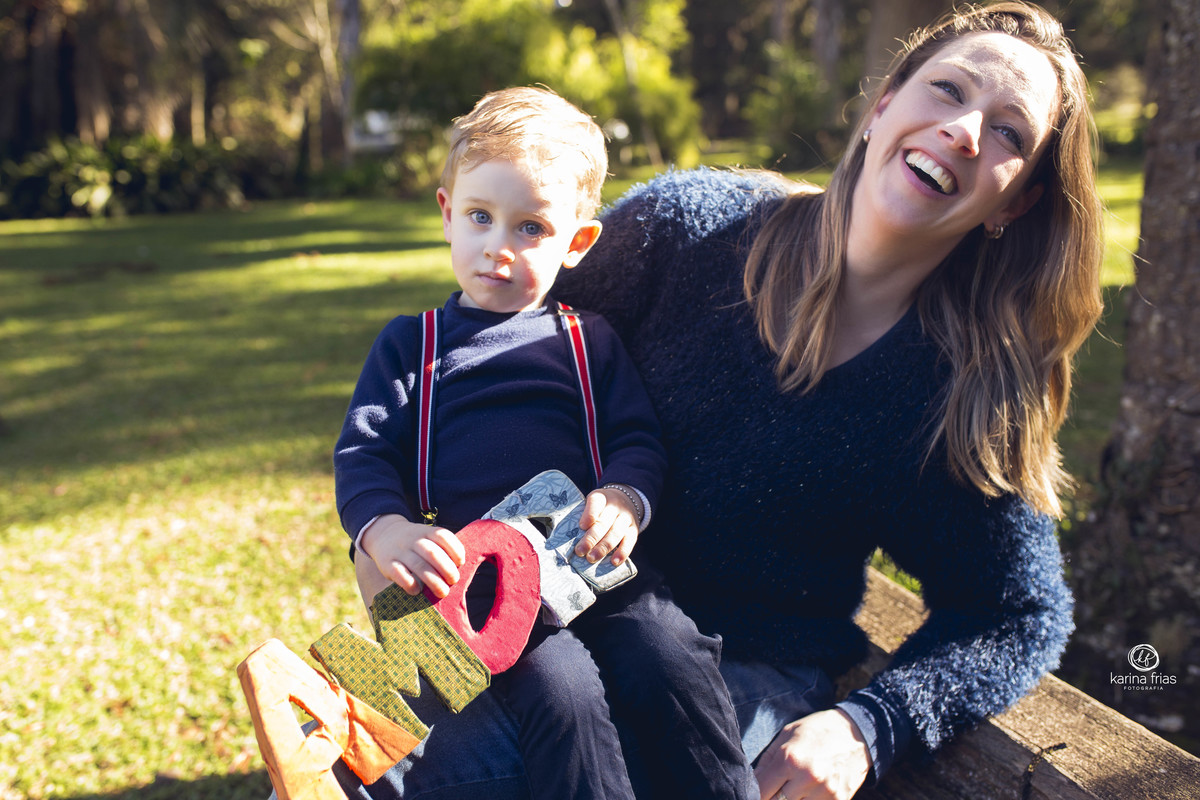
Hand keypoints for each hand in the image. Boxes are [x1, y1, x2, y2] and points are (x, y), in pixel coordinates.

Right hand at [360, 514, 465, 597]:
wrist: (384, 534)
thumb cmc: (414, 542)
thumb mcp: (427, 536)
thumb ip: (442, 548)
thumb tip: (458, 570)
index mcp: (426, 531)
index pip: (443, 536)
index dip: (456, 550)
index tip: (461, 562)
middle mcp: (413, 539)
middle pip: (433, 553)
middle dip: (447, 569)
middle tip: (453, 581)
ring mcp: (399, 551)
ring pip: (419, 566)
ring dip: (434, 582)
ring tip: (442, 592)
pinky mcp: (387, 564)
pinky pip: (400, 575)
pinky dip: (411, 584)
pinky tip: (418, 591)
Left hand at [573, 487, 639, 565]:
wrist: (625, 500)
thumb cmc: (601, 506)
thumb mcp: (592, 503)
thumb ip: (583, 515)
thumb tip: (570, 537)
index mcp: (601, 497)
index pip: (596, 504)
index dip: (589, 515)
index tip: (581, 526)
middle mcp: (615, 506)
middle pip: (603, 523)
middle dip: (591, 538)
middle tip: (580, 551)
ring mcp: (626, 518)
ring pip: (615, 533)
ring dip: (603, 548)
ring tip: (591, 558)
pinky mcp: (634, 529)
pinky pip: (630, 541)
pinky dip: (622, 552)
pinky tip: (614, 561)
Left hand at [754, 709, 870, 799]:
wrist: (857, 733)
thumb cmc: (817, 730)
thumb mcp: (786, 735)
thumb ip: (767, 761)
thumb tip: (753, 782)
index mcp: (790, 759)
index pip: (762, 790)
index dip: (756, 792)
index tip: (758, 789)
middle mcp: (807, 778)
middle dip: (773, 796)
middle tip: (777, 787)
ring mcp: (825, 793)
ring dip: (791, 799)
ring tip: (794, 787)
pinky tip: (809, 791)